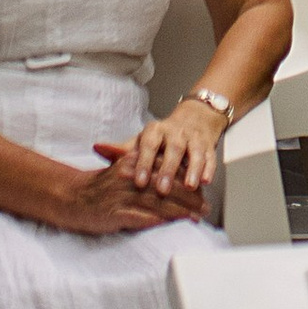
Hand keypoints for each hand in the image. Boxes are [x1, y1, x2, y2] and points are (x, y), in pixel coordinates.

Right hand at [55, 150, 206, 234]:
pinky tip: (174, 225)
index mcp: (134, 160)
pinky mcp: (116, 213)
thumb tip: (174, 176)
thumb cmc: (101, 187)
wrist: (72, 198)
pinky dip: (162, 221)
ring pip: (160, 202)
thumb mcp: (125, 170)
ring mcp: (123, 194)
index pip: (168, 169)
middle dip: (190, 198)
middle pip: (168, 186)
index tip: (202, 190)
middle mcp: (131, 175)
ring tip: (197, 217)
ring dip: (181, 212)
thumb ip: (147, 169)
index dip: (188, 180)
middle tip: (205, 206)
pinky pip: (144, 217)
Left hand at [94, 99, 227, 198]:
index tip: (138, 181)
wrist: (195, 118)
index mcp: (155, 131)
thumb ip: (121, 149)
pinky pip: (210, 156)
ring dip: (193, 170)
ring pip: (195, 152)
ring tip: (190, 187)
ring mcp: (193, 138)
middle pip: (173, 149)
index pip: (148, 145)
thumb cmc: (162, 137)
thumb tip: (97, 148)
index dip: (143, 163)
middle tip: (163, 190)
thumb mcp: (141, 141)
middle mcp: (175, 133)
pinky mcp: (209, 145)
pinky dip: (209, 169)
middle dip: (168, 170)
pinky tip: (206, 182)